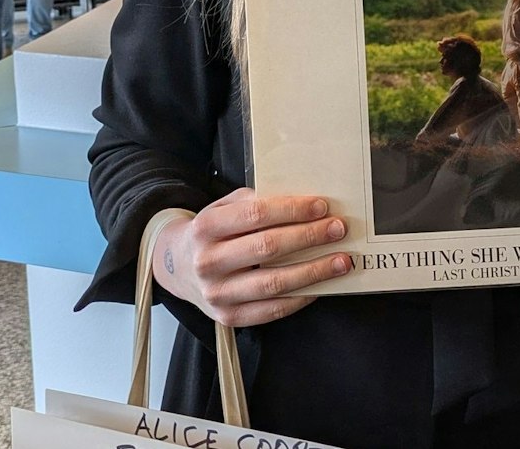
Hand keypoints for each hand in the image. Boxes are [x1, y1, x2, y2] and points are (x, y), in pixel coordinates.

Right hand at [151, 190, 351, 327]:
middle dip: (310, 237)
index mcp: (205, 227)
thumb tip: (304, 204)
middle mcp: (208, 262)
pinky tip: (321, 285)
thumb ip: (254, 202)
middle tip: (339, 229)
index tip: (322, 206)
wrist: (177, 267)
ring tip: (342, 261)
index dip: (292, 210)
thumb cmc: (213, 233)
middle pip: (268, 247)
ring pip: (274, 282)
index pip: (256, 214)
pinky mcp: (228, 318)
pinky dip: (301, 297)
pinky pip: (272, 309)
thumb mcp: (223, 208)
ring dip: (314, 271)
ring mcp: (217, 294)